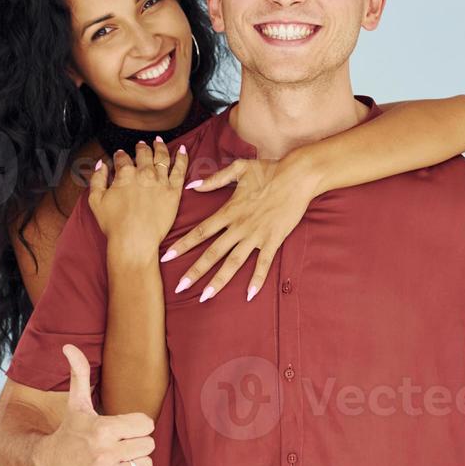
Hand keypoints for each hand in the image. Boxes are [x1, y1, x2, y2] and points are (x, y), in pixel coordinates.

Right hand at [30, 344, 156, 465]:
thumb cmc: (69, 432)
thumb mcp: (76, 404)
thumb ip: (79, 374)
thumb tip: (69, 346)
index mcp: (103, 429)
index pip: (147, 425)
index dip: (136, 425)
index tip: (122, 428)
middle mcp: (105, 454)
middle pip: (149, 445)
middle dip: (136, 443)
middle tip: (118, 444)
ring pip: (146, 465)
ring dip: (134, 462)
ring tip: (115, 459)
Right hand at [87, 137, 188, 254]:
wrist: (134, 240)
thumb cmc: (114, 224)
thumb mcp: (95, 200)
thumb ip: (96, 179)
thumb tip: (101, 164)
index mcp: (125, 173)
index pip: (122, 158)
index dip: (120, 155)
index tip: (120, 155)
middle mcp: (144, 173)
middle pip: (143, 154)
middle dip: (141, 147)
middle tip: (141, 144)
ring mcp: (160, 181)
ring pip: (162, 157)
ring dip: (160, 147)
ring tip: (159, 141)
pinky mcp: (174, 191)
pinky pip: (180, 170)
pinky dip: (182, 157)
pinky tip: (183, 149)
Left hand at [160, 156, 318, 301]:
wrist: (298, 176)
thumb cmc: (269, 170)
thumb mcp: (238, 169)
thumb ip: (214, 179)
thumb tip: (193, 186)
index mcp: (228, 211)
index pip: (200, 231)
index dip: (182, 245)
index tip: (166, 257)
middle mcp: (239, 227)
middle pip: (212, 253)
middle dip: (195, 271)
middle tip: (180, 288)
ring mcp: (256, 236)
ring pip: (233, 263)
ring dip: (219, 281)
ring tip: (206, 296)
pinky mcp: (273, 240)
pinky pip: (264, 264)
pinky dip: (257, 280)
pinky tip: (249, 295)